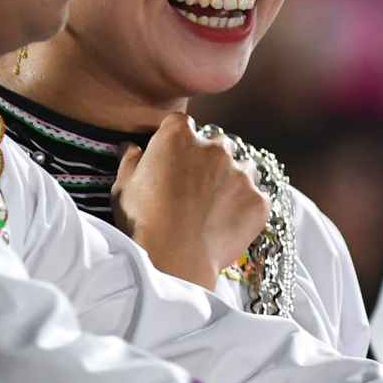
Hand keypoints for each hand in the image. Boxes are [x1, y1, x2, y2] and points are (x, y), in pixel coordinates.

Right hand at [114, 113, 268, 287]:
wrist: (173, 258)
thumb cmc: (142, 221)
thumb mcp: (124, 186)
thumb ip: (131, 160)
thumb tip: (131, 148)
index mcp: (179, 135)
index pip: (182, 124)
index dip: (176, 140)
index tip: (172, 157)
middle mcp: (216, 147)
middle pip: (217, 144)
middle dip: (208, 159)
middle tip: (194, 187)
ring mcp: (242, 172)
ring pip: (243, 167)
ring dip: (232, 179)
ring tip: (213, 206)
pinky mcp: (259, 199)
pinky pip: (256, 197)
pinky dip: (245, 206)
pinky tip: (226, 223)